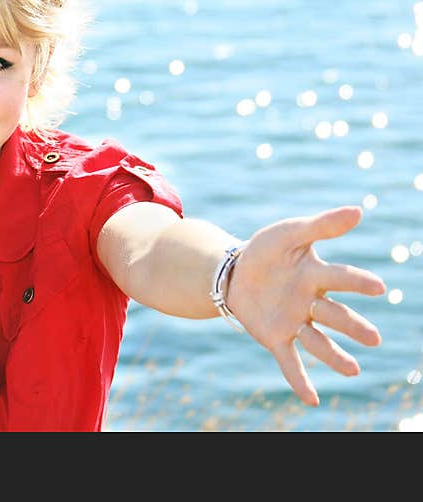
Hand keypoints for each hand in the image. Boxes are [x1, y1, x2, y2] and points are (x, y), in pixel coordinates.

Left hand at [227, 205, 385, 405]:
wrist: (233, 271)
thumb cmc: (266, 250)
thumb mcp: (289, 233)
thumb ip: (321, 225)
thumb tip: (359, 210)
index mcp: (316, 275)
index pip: (340, 278)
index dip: (358, 282)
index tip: (378, 287)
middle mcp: (311, 302)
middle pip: (335, 315)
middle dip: (353, 327)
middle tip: (373, 338)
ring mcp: (294, 322)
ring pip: (318, 341)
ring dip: (335, 356)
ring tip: (353, 370)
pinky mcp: (275, 338)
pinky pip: (290, 361)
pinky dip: (300, 380)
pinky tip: (312, 400)